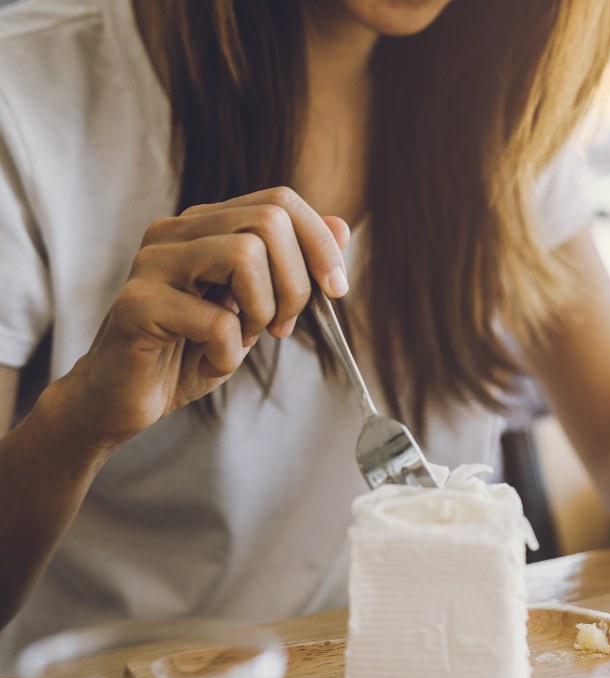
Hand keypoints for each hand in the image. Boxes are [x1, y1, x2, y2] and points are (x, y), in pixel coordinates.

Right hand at [63, 187, 351, 446]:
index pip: (278, 201)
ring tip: (241, 340)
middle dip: (295, 283)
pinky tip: (208, 362)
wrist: (123, 398)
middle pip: (269, 221)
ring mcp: (151, 265)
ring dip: (262, 311)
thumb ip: (293, 266)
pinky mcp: (136, 305)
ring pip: (245, 255)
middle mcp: (174, 233)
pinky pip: (217, 319)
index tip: (336, 290)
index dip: (319, 244)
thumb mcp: (255, 308)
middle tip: (279, 327)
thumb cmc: (189, 351)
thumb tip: (341, 226)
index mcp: (204, 226)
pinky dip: (227, 354)